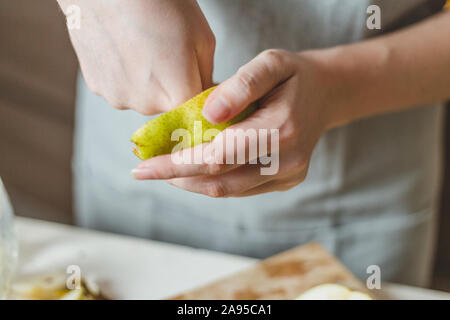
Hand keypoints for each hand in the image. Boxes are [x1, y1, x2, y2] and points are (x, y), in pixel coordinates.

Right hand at [58, 0, 214, 113]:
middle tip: (166, 51)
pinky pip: (121, 87)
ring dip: (147, 81)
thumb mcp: (203, 39)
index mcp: (178, 97)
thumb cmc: (159, 4)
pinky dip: (125, 74)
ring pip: (143, 97)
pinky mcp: (97, 87)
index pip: (196, 112)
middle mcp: (147, 106)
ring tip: (142, 46)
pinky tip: (123, 47)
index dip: (198, 94)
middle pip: (168, 106)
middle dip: (172, 86)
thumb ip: (206, 78)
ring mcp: (119, 97)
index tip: (193, 75)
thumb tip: (203, 96)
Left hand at [133, 49, 337, 196]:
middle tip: (142, 170)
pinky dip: (210, 180)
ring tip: (161, 169)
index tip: (144, 165)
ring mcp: (287, 176)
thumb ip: (242, 86)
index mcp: (282, 130)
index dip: (178, 163)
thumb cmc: (293, 75)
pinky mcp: (284, 181)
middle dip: (176, 176)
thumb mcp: (271, 63)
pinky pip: (239, 188)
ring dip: (190, 182)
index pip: (219, 156)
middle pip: (219, 179)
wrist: (326, 94)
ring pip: (227, 189)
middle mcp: (287, 161)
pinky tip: (191, 170)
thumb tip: (207, 113)